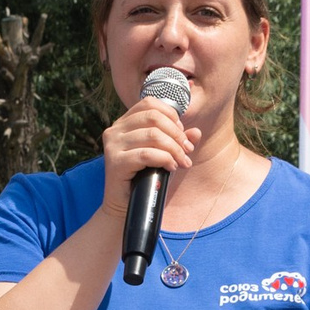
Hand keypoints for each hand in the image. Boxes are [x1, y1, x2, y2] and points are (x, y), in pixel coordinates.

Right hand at [95, 90, 200, 224]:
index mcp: (124, 123)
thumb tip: (196, 132)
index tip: (181, 133)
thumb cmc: (145, 178)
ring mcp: (113, 145)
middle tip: (187, 150)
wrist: (125, 206)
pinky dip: (165, 159)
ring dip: (174, 149)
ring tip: (182, 162)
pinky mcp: (115, 162)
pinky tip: (171, 168)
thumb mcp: (164, 155)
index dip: (170, 115)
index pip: (149, 103)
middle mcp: (115, 130)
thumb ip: (178, 141)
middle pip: (153, 117)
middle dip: (176, 134)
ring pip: (153, 135)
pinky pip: (147, 154)